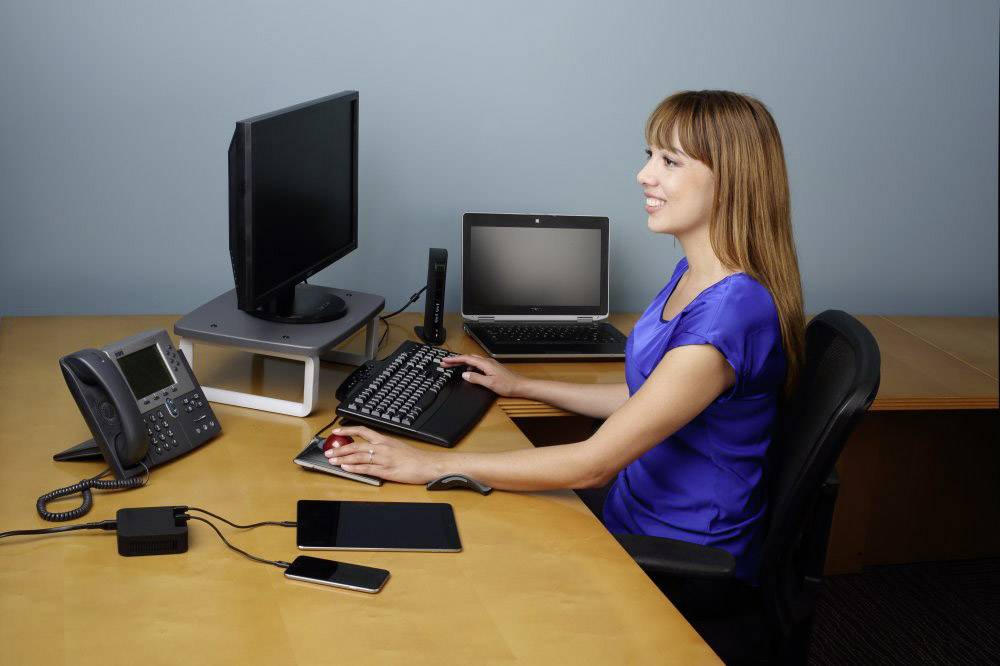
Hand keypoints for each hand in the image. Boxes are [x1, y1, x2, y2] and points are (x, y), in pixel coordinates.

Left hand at [323, 426, 440, 483]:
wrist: (427, 464)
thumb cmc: (415, 457)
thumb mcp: (397, 446)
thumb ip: (383, 446)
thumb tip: (370, 449)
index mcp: (385, 439)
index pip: (363, 431)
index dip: (348, 430)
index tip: (337, 431)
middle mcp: (382, 447)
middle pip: (356, 445)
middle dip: (340, 448)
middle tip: (328, 451)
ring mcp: (383, 459)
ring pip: (358, 456)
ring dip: (343, 458)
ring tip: (332, 460)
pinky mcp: (385, 471)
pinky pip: (366, 468)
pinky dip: (354, 468)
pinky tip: (346, 468)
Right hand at [440, 354, 526, 397]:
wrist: (520, 386)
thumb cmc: (508, 385)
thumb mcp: (489, 383)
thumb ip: (476, 378)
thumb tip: (464, 375)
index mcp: (485, 364)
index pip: (466, 359)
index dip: (454, 360)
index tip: (445, 361)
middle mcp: (487, 362)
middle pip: (468, 358)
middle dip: (455, 360)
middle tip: (445, 363)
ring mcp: (490, 365)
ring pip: (472, 361)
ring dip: (462, 363)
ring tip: (453, 367)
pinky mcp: (492, 368)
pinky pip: (477, 364)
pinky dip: (469, 366)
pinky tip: (467, 372)